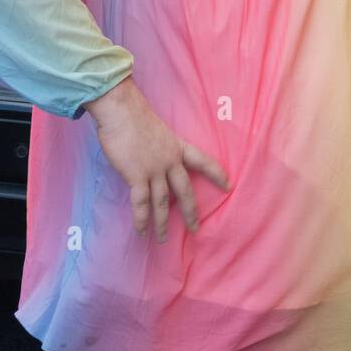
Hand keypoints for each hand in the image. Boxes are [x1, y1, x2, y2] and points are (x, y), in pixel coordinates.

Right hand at [86, 76, 230, 243]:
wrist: (121, 111)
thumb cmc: (134, 116)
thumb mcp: (156, 130)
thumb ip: (158, 147)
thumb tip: (151, 159)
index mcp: (177, 147)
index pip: (202, 161)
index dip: (216, 173)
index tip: (228, 184)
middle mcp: (169, 161)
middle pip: (184, 190)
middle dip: (191, 211)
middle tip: (195, 228)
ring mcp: (154, 170)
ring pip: (162, 202)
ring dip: (162, 223)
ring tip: (163, 239)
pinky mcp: (137, 176)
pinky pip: (141, 203)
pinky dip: (141, 219)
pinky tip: (142, 231)